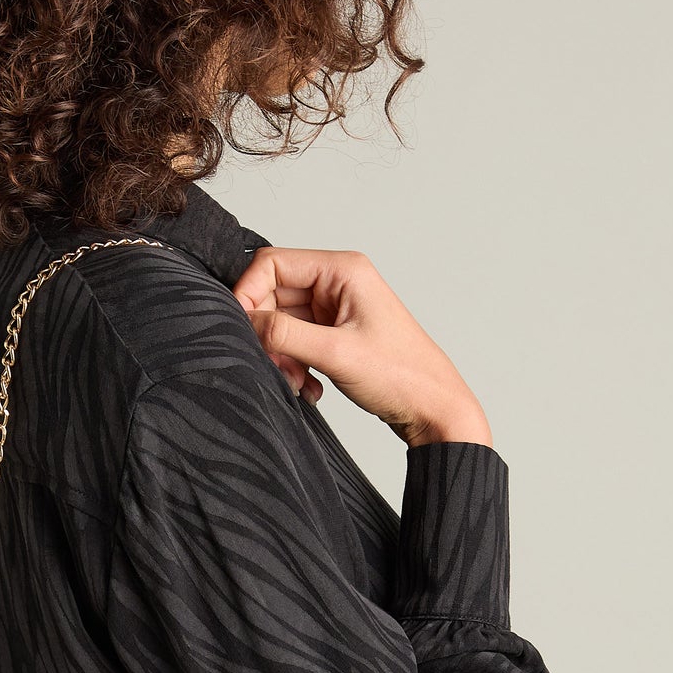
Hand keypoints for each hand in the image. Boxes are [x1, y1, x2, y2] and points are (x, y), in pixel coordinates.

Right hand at [232, 246, 492, 447]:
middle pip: (274, 294)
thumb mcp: (335, 354)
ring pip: (282, 322)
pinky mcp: (336, 334)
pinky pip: (296, 341)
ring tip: (297, 382)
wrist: (433, 410)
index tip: (240, 327)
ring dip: (281, 355)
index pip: (272, 263)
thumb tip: (244, 321)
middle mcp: (338, 282)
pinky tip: (309, 387)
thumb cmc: (401, 376)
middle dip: (268, 332)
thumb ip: (284, 334)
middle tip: (275, 366)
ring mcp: (336, 308)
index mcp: (343, 270)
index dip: (249, 292)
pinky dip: (294, 364)